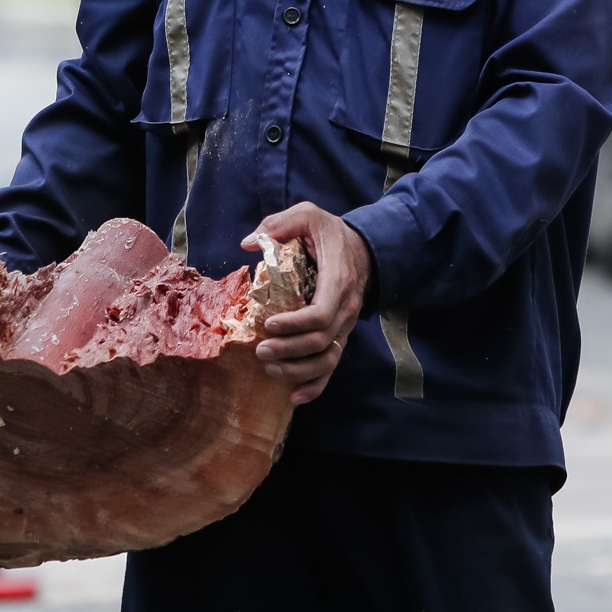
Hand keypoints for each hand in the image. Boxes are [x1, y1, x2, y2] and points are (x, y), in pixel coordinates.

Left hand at [241, 202, 371, 405]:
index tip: (270, 323)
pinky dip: (316, 386)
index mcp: (337, 279)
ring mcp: (345, 324)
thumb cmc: (331, 233)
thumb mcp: (309, 215)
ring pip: (327, 359)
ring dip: (298, 370)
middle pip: (321, 341)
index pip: (323, 313)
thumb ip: (278, 223)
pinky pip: (332, 366)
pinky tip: (294, 397)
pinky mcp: (340, 335)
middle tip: (260, 350)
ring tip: (269, 367)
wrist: (365, 248)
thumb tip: (247, 243)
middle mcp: (345, 307)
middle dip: (289, 350)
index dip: (296, 324)